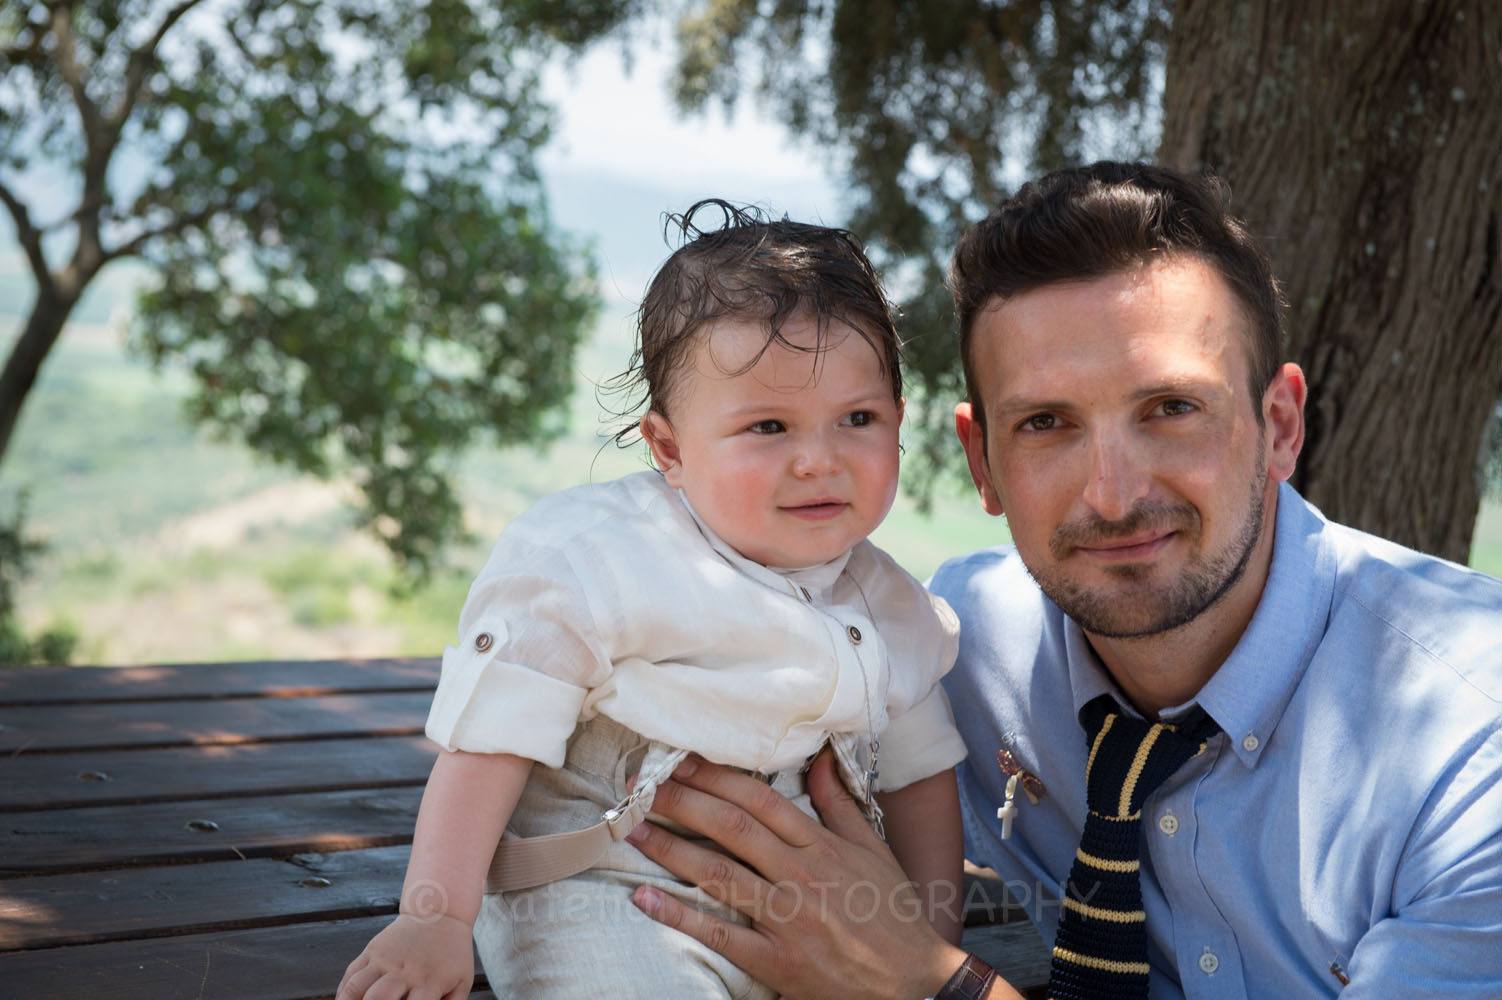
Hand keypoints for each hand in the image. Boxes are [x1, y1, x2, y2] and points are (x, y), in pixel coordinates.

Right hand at [336, 912, 473, 999]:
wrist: (439, 912)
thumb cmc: (452, 953)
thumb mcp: (462, 981)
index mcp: (429, 982)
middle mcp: (404, 971)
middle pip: (378, 998)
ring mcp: (385, 959)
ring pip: (356, 986)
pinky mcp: (372, 950)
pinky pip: (351, 974)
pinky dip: (343, 992)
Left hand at [625, 749, 978, 999]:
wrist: (915, 982)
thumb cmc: (893, 914)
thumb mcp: (874, 850)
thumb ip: (839, 804)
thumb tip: (819, 759)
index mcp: (822, 846)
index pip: (759, 800)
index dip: (716, 778)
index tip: (681, 762)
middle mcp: (801, 876)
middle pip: (731, 828)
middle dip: (681, 802)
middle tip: (640, 785)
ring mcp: (787, 919)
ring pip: (719, 873)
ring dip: (670, 849)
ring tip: (633, 828)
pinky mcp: (776, 960)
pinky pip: (720, 934)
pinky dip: (680, 915)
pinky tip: (645, 899)